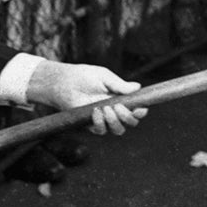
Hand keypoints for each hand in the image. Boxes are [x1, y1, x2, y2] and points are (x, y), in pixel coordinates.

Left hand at [28, 60, 144, 134]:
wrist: (64, 83)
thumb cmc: (84, 76)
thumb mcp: (104, 77)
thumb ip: (120, 85)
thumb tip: (137, 87)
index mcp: (121, 97)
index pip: (137, 108)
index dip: (141, 111)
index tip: (140, 108)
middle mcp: (115, 110)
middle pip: (131, 122)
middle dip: (128, 116)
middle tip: (118, 106)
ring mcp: (104, 119)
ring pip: (118, 130)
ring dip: (115, 121)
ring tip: (106, 108)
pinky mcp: (91, 124)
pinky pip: (101, 130)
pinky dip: (100, 122)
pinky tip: (95, 111)